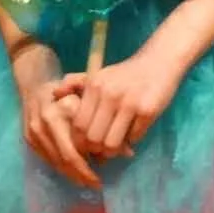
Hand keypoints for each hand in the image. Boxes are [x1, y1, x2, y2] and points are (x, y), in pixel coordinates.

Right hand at [11, 39, 96, 189]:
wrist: (36, 82)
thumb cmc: (71, 88)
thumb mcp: (92, 97)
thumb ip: (111, 123)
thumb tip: (128, 151)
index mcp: (62, 108)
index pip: (80, 143)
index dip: (93, 159)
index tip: (106, 168)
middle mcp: (46, 120)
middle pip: (67, 157)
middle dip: (83, 174)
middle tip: (97, 184)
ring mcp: (34, 131)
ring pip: (56, 161)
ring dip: (72, 174)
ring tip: (87, 182)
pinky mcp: (28, 138)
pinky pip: (47, 159)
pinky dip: (61, 168)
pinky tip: (73, 173)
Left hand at [53, 44, 184, 160]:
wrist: (159, 62)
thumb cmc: (124, 74)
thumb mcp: (98, 75)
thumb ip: (74, 83)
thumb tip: (54, 94)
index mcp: (94, 87)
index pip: (79, 125)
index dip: (80, 142)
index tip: (86, 146)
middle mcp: (109, 95)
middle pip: (93, 138)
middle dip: (96, 150)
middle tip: (101, 151)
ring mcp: (129, 103)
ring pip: (112, 143)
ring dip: (113, 150)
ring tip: (116, 146)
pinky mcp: (148, 110)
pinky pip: (133, 138)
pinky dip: (131, 140)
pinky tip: (132, 133)